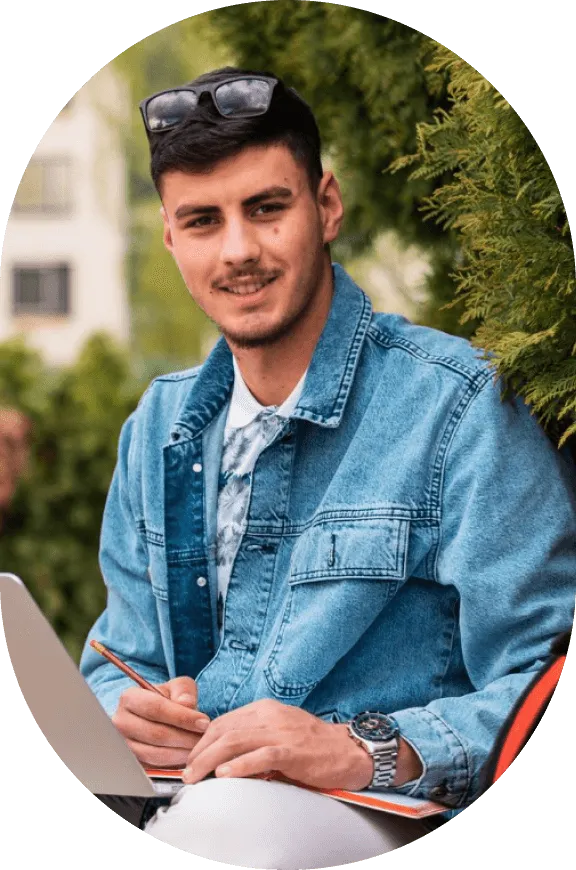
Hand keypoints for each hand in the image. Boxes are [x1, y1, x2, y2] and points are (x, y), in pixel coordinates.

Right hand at [112, 676, 210, 768]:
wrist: (157, 715)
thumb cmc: (167, 699)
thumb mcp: (177, 686)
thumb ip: (184, 690)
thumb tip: (186, 703)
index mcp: (129, 698)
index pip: (156, 708)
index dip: (182, 717)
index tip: (203, 722)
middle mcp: (121, 722)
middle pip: (155, 733)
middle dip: (184, 737)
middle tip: (203, 738)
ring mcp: (124, 744)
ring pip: (155, 753)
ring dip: (181, 752)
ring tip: (198, 747)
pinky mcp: (132, 761)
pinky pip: (154, 766)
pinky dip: (173, 763)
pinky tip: (187, 756)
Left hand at [182, 699, 374, 790]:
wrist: (349, 750)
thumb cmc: (313, 746)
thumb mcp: (279, 733)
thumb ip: (254, 738)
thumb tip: (224, 757)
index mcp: (265, 709)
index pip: (224, 721)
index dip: (203, 740)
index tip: (190, 758)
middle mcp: (270, 715)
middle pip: (224, 729)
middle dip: (200, 751)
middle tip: (187, 771)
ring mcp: (281, 731)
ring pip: (235, 741)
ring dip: (210, 760)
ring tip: (196, 775)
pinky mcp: (293, 751)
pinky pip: (261, 756)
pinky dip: (240, 765)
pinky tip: (225, 775)